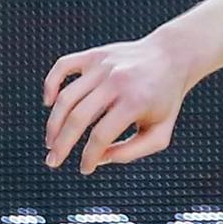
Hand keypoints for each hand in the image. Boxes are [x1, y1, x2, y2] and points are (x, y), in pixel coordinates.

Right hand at [43, 31, 195, 174]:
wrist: (173, 56)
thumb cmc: (166, 99)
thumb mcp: (160, 132)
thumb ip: (131, 152)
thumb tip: (98, 158)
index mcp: (136, 101)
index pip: (101, 136)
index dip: (88, 158)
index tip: (85, 169)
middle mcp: (117, 80)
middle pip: (77, 118)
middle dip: (61, 146)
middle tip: (53, 162)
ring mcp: (104, 65)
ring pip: (66, 97)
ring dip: (53, 124)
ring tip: (52, 142)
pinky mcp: (96, 54)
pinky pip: (63, 66)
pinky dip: (50, 84)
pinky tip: (49, 103)